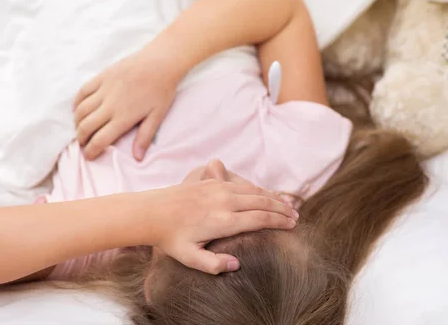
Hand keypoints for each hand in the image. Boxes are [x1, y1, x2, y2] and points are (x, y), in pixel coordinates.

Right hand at [73, 53, 180, 160]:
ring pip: (81, 110)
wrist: (160, 62)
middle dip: (81, 138)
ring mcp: (104, 90)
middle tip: (83, 143)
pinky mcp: (101, 77)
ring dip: (77, 122)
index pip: (100, 139)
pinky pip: (82, 91)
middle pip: (86, 127)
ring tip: (80, 128)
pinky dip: (77, 102)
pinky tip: (78, 109)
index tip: (89, 156)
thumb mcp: (157, 116)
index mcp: (123, 118)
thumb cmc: (162, 91)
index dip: (91, 151)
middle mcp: (110, 105)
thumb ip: (145, 137)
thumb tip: (138, 158)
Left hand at [144, 179, 298, 274]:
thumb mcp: (190, 258)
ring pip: (253, 191)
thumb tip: (237, 264)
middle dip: (281, 208)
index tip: (292, 225)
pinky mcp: (210, 182)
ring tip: (286, 204)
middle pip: (261, 202)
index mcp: (223, 221)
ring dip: (271, 197)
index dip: (279, 221)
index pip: (259, 219)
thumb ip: (213, 264)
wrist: (151, 212)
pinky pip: (240, 184)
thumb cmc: (170, 238)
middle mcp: (223, 201)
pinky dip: (256, 189)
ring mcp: (217, 189)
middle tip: (296, 215)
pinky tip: (262, 194)